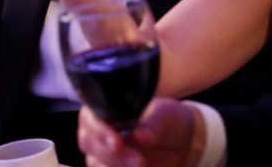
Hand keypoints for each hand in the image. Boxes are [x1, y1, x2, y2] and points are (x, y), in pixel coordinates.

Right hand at [78, 100, 198, 166]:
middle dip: (112, 155)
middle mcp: (98, 131)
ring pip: (94, 162)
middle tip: (139, 161)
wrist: (183, 145)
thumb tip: (139, 136)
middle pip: (88, 143)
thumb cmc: (169, 122)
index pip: (88, 118)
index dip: (99, 131)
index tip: (118, 143)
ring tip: (142, 166)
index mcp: (105, 111)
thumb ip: (152, 124)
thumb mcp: (165, 116)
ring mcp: (103, 153)